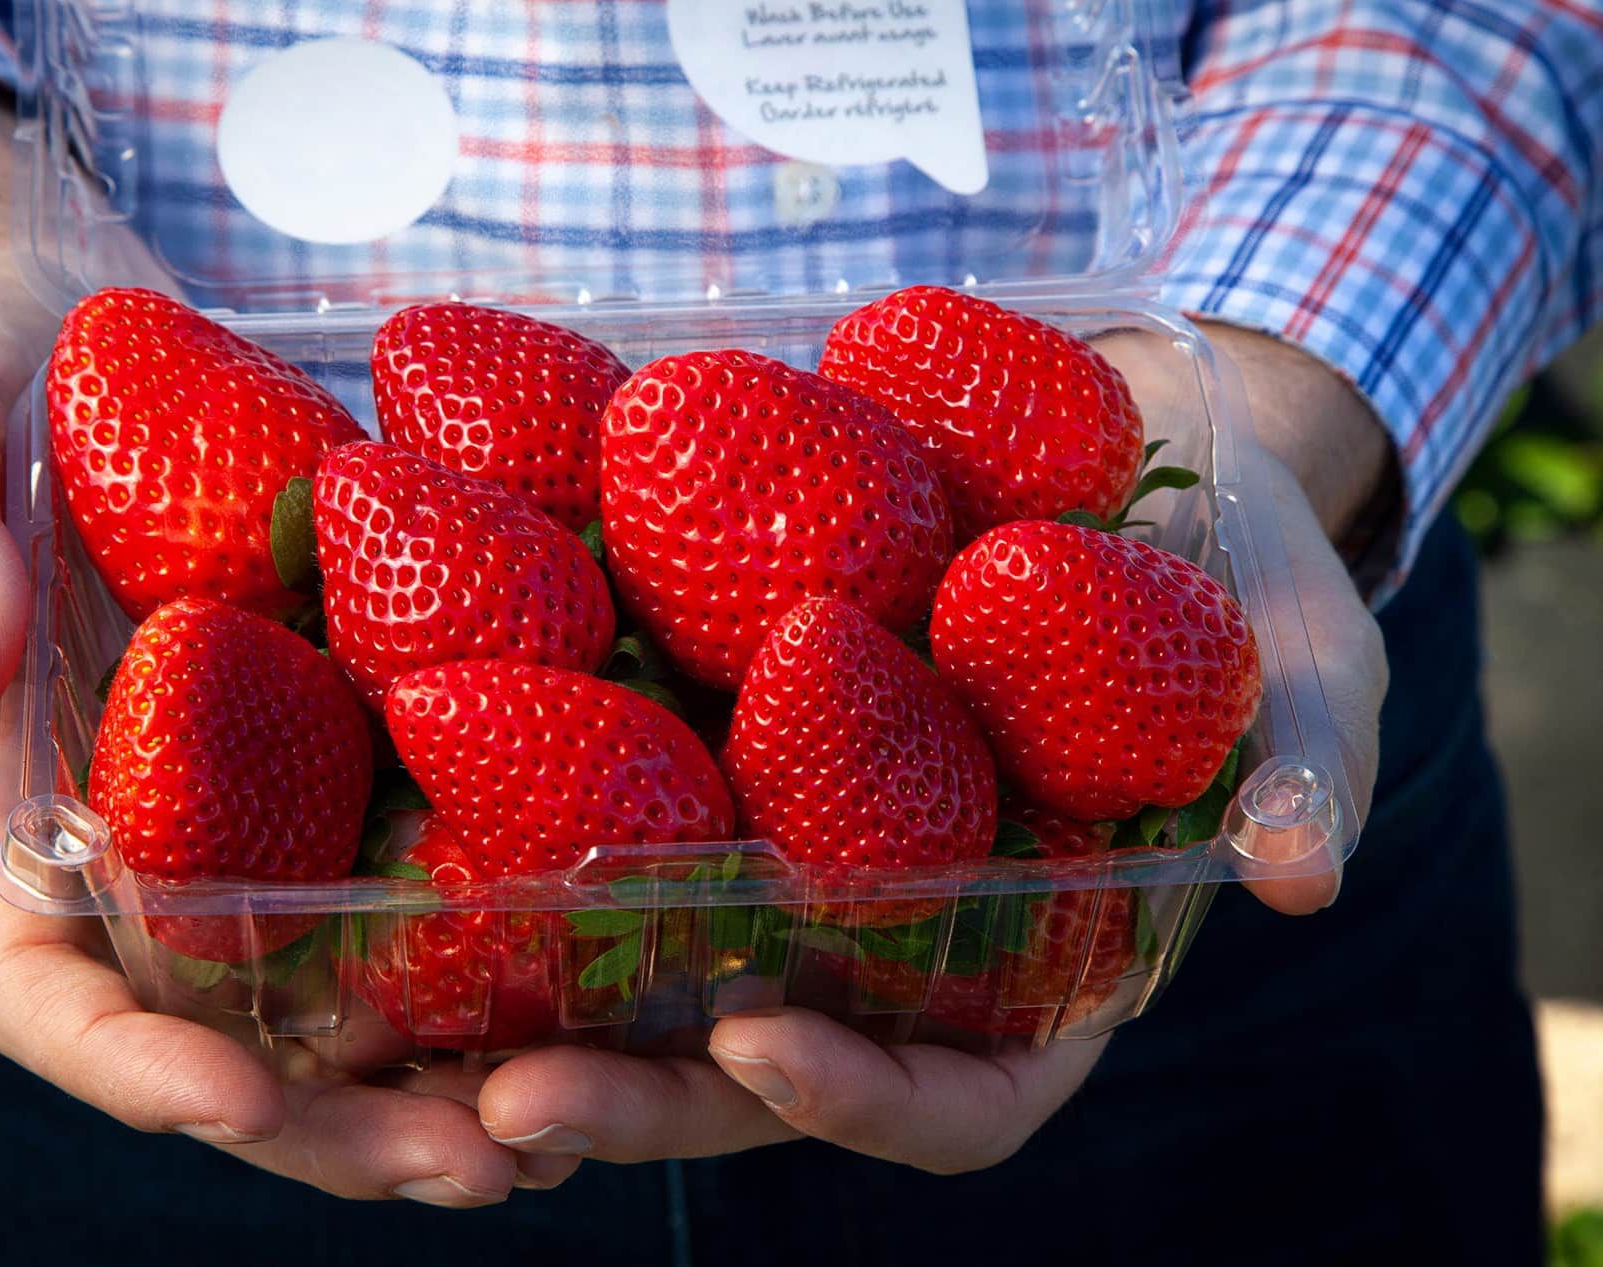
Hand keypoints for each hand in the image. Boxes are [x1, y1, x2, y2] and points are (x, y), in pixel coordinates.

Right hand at [0, 251, 574, 1204]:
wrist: (87, 341)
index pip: (41, 989)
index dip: (132, 1064)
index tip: (240, 1100)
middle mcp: (130, 852)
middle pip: (219, 1039)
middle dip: (336, 1127)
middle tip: (480, 1166)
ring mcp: (240, 817)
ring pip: (329, 997)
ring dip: (436, 1080)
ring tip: (564, 1131)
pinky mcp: (332, 759)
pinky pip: (402, 876)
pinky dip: (482, 951)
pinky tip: (593, 984)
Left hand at [480, 325, 1390, 1171]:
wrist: (1122, 447)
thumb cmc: (1235, 579)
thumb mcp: (1300, 657)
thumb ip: (1301, 757)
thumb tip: (1302, 871)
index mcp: (1036, 972)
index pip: (954, 1100)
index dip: (861, 1102)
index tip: (762, 1045)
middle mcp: (894, 942)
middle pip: (754, 1065)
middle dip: (638, 1094)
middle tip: (511, 1100)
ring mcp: (793, 852)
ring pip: (651, 966)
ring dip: (533, 1000)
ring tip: (406, 999)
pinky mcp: (715, 751)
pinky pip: (610, 809)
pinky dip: (517, 823)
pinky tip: (415, 794)